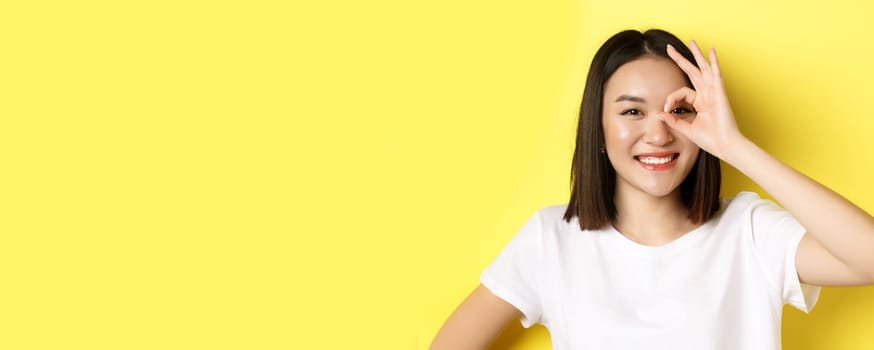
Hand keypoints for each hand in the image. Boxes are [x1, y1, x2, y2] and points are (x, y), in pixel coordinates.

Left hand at [660, 41, 745, 159]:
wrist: (724, 146)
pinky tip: (712, 51)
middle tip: (670, 48)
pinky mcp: (720, 94)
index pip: (682, 92)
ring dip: (698, 55)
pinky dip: (714, 63)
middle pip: (693, 72)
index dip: (671, 98)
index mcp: (700, 102)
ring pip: (704, 69)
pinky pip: (716, 75)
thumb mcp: (686, 128)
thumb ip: (673, 120)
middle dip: (682, 59)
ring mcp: (714, 92)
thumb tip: (658, 114)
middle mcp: (707, 94)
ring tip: (692, 41)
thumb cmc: (710, 139)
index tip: (665, 109)